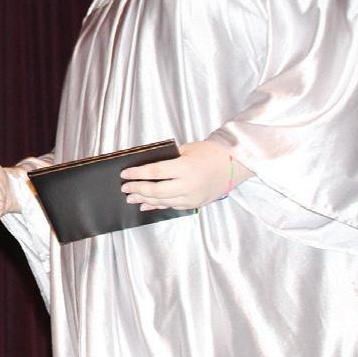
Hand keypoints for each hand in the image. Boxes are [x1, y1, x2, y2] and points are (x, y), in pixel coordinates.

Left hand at [119, 140, 251, 210]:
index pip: (155, 173)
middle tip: (125, 188)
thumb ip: (167, 159)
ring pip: (163, 201)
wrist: (233, 165)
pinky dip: (158, 206)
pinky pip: (172, 206)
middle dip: (138, 189)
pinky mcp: (195, 204)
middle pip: (157, 191)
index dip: (137, 174)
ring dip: (145, 200)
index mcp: (186, 168)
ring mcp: (192, 197)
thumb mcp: (186, 149)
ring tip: (131, 197)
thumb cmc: (208, 153)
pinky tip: (146, 204)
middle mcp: (189, 185)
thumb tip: (145, 168)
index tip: (124, 174)